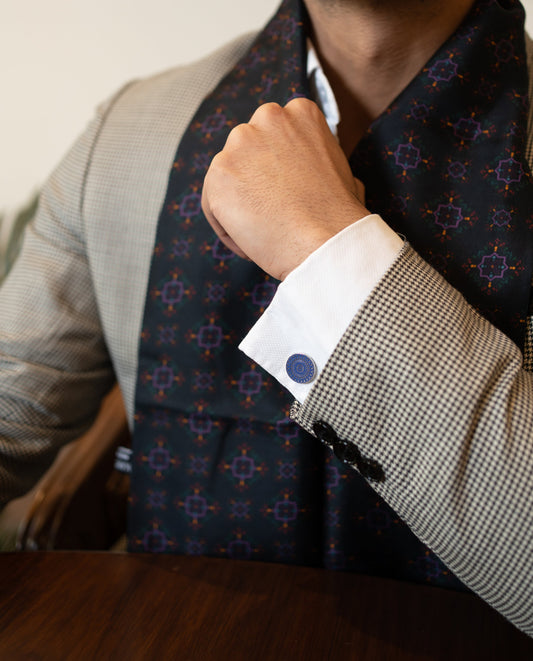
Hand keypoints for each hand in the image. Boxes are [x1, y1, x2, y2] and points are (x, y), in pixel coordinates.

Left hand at [202, 97, 368, 280]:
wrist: (326, 241)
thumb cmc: (338, 216)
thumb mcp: (340, 169)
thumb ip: (316, 157)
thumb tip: (305, 171)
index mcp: (300, 112)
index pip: (273, 136)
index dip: (278, 170)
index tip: (287, 194)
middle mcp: (267, 117)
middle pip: (247, 152)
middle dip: (255, 182)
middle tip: (272, 214)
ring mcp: (239, 144)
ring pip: (228, 178)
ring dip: (240, 205)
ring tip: (264, 232)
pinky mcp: (219, 175)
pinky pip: (213, 205)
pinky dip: (228, 228)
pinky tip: (252, 243)